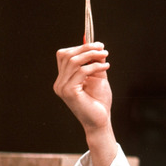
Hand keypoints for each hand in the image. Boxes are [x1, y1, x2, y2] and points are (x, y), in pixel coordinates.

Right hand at [54, 42, 117, 165]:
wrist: (101, 121)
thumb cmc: (99, 101)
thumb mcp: (97, 77)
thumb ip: (94, 62)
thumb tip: (94, 44)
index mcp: (63, 79)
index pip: (64, 55)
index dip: (80, 47)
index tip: (98, 46)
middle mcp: (59, 83)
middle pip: (67, 55)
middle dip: (86, 48)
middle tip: (103, 49)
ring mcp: (62, 88)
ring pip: (73, 61)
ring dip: (91, 55)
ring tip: (105, 56)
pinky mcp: (69, 92)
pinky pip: (81, 72)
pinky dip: (95, 66)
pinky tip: (106, 67)